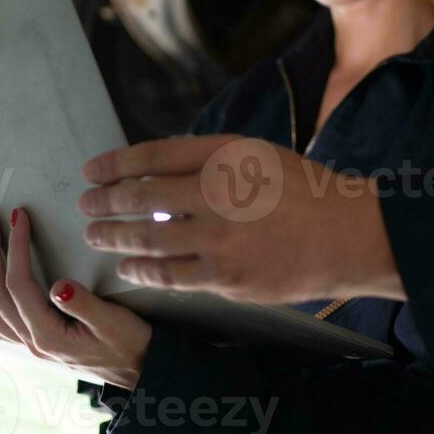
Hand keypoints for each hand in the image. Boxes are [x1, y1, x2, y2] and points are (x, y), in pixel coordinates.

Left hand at [0, 208, 150, 389]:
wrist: (139, 371)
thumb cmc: (129, 344)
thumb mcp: (114, 321)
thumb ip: (85, 304)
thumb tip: (59, 285)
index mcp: (48, 334)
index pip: (20, 285)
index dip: (15, 248)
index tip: (18, 217)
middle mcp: (33, 342)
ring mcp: (33, 345)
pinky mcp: (40, 345)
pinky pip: (4, 334)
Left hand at [77, 134, 404, 303]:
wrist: (348, 234)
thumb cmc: (302, 189)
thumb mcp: (255, 154)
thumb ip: (205, 159)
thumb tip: (152, 168)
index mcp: (225, 157)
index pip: (153, 157)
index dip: (115, 164)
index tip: (91, 170)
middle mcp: (218, 196)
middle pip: (141, 199)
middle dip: (104, 202)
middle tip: (85, 205)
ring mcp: (220, 241)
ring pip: (147, 240)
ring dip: (113, 237)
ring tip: (95, 235)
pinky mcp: (227, 279)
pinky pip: (170, 276)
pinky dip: (141, 270)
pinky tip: (127, 266)